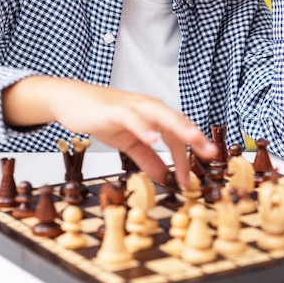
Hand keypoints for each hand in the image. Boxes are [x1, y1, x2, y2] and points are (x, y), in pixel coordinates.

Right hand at [2, 76, 216, 186]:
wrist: (72, 101)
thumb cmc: (102, 116)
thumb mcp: (128, 142)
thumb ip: (146, 157)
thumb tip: (163, 177)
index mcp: (154, 116)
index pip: (176, 136)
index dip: (184, 158)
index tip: (189, 182)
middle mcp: (149, 107)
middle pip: (177, 121)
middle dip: (196, 137)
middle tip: (211, 154)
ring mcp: (133, 106)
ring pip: (161, 115)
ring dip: (178, 127)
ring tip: (194, 139)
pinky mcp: (116, 110)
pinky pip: (133, 118)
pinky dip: (144, 127)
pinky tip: (152, 138)